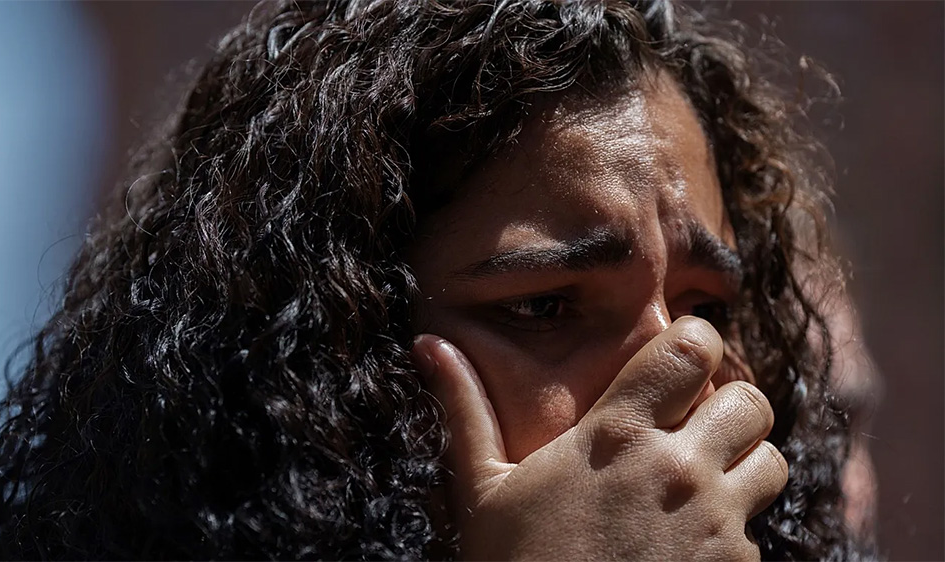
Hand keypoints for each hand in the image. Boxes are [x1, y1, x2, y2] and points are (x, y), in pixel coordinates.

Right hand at [411, 316, 787, 560]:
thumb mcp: (480, 489)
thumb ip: (464, 408)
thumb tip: (428, 345)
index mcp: (615, 434)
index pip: (692, 347)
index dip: (692, 344)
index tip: (673, 362)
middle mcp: (677, 469)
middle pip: (750, 400)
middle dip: (727, 407)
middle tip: (692, 428)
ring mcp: (714, 523)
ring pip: (771, 461)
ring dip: (742, 466)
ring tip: (698, 484)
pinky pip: (758, 531)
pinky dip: (734, 532)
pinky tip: (686, 547)